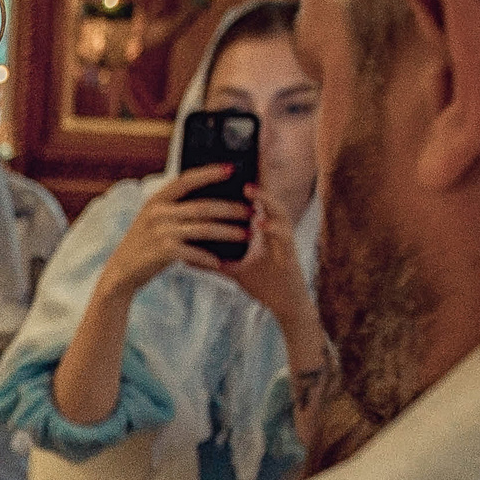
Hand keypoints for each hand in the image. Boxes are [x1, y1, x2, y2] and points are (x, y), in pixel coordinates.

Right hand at [100, 164, 250, 295]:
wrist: (121, 272)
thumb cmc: (144, 245)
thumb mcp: (153, 219)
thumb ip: (174, 208)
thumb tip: (210, 200)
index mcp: (156, 200)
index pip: (186, 179)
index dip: (209, 173)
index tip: (232, 168)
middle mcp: (158, 212)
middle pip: (203, 206)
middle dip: (231, 208)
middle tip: (252, 211)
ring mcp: (159, 232)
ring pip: (203, 229)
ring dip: (228, 232)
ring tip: (247, 234)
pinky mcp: (163, 252)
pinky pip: (194, 252)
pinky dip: (209, 257)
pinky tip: (221, 262)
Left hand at [216, 185, 308, 324]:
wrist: (286, 307)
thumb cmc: (266, 286)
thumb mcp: (235, 271)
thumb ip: (214, 262)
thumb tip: (187, 258)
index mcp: (266, 232)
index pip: (257, 204)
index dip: (245, 190)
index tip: (227, 177)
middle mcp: (278, 233)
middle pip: (269, 202)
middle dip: (255, 186)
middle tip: (235, 172)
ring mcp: (286, 243)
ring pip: (280, 214)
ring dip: (266, 201)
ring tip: (249, 189)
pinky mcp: (291, 256)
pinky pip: (284, 237)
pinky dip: (272, 228)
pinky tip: (259, 223)